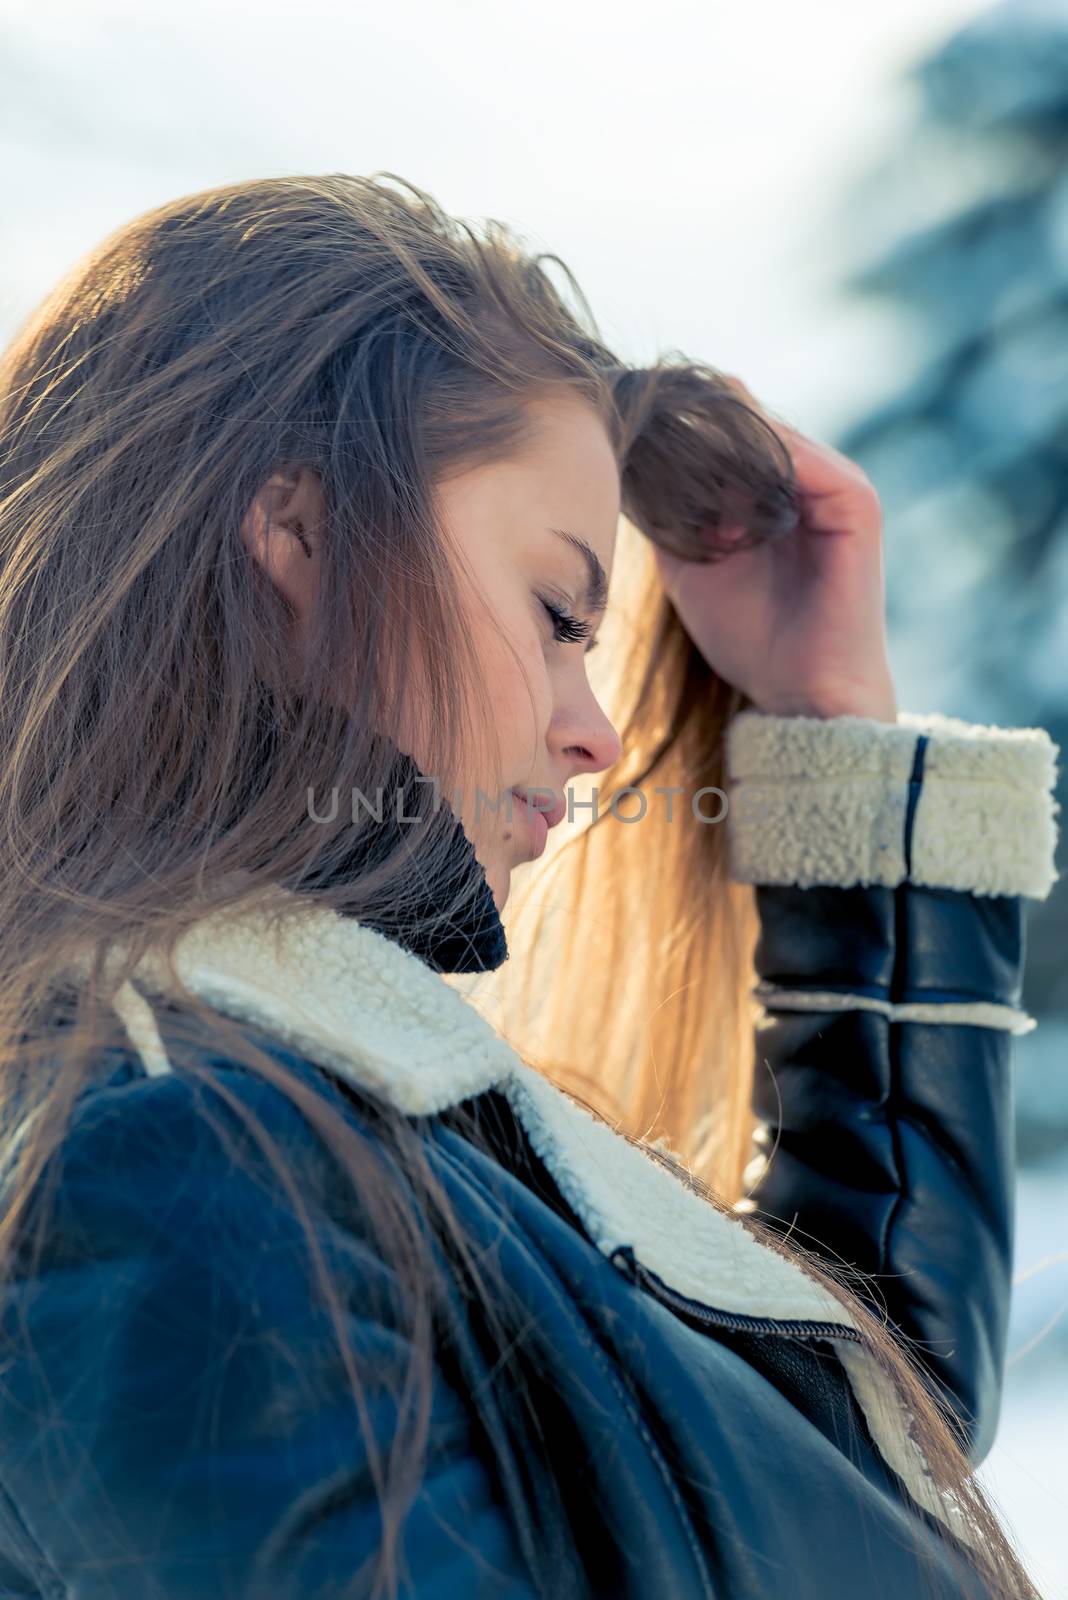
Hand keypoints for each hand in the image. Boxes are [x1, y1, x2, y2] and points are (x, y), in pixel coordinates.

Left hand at [650, 377, 897, 722]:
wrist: (800, 694)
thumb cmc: (750, 639)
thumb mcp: (691, 566)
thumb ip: (672, 517)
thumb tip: (636, 470)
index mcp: (778, 491)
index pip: (733, 430)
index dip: (685, 424)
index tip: (636, 421)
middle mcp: (811, 480)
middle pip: (751, 422)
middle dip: (698, 422)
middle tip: (646, 418)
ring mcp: (838, 487)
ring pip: (773, 433)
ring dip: (724, 435)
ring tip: (672, 442)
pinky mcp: (856, 504)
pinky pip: (802, 458)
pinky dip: (759, 456)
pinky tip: (717, 474)